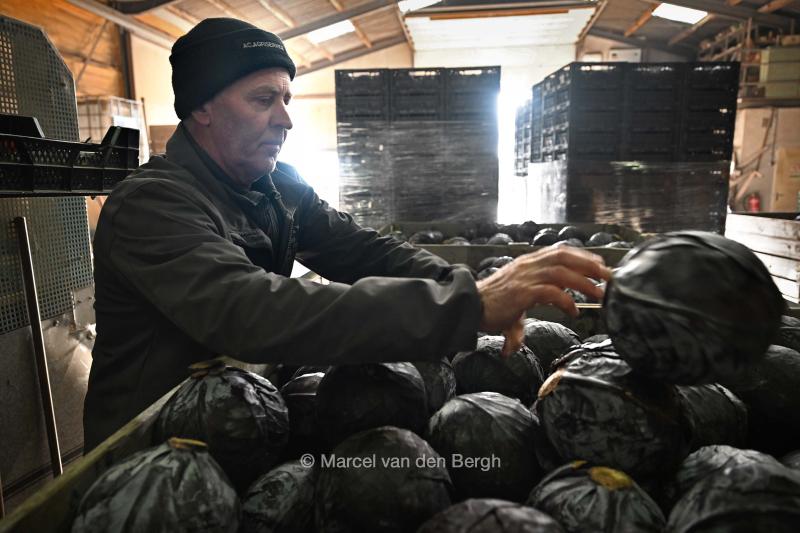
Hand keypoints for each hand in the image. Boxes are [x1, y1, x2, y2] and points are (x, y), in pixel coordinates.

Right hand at [476, 247, 611, 355]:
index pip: (559, 251)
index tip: (598, 263)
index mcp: (527, 263)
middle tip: (608, 276)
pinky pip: (551, 292)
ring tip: (600, 293)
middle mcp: (527, 266)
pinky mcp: (522, 292)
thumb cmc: (487, 307)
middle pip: (565, 257)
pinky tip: (574, 311)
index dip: (581, 256)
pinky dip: (566, 301)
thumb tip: (515, 344)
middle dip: (590, 265)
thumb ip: (518, 319)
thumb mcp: (509, 305)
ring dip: (585, 282)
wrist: (467, 308)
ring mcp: (525, 277)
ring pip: (562, 272)